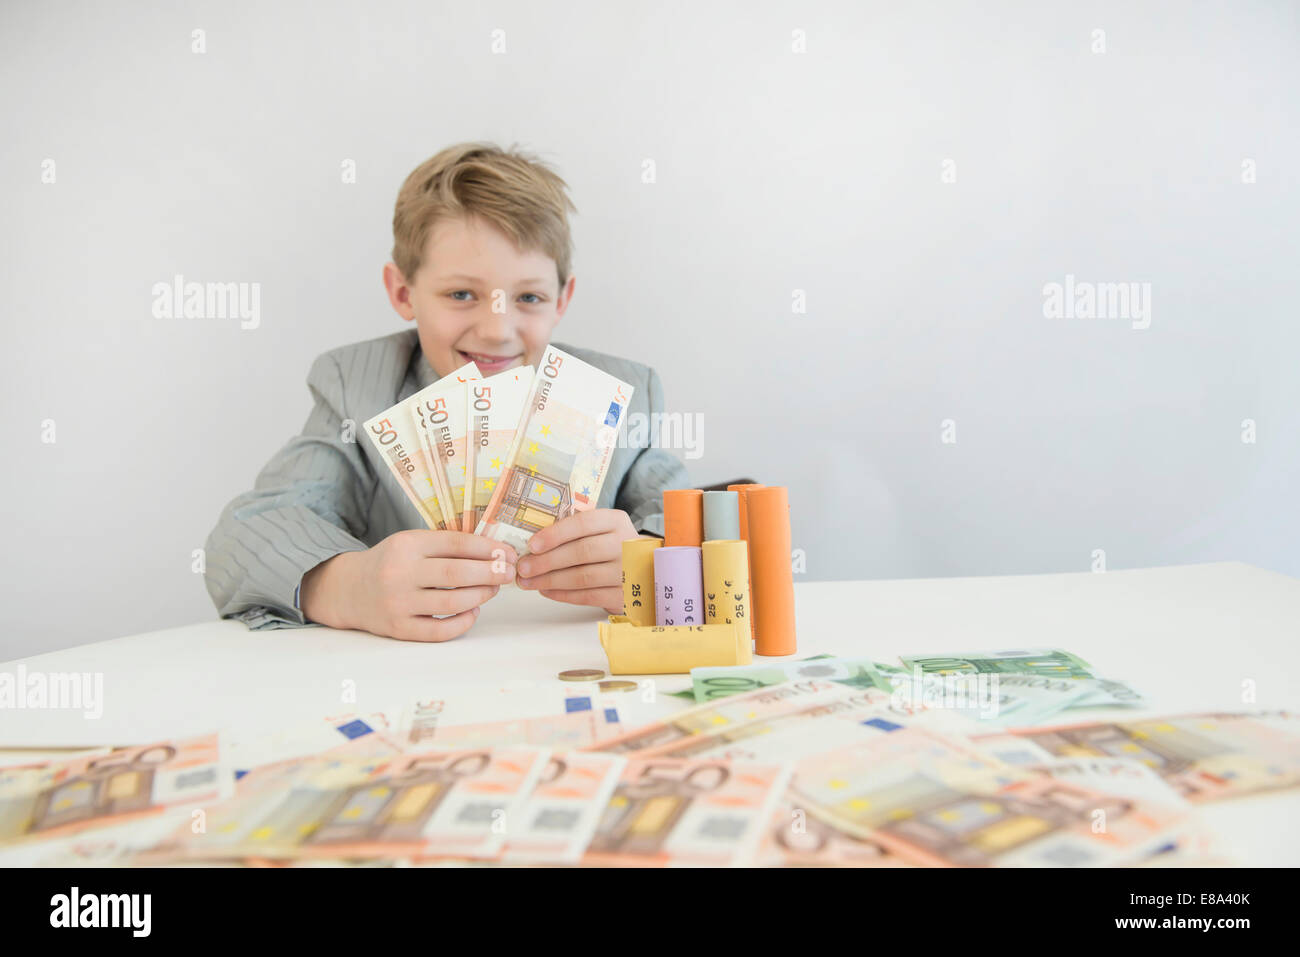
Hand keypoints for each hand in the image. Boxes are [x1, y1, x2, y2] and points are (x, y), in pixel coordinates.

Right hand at [300, 530, 516, 641]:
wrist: (348, 590)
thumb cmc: (390, 562)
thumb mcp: (411, 542)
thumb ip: (445, 545)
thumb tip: (494, 551)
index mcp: (406, 545)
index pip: (456, 544)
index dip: (488, 549)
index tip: (508, 553)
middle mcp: (400, 573)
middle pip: (457, 574)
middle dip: (491, 573)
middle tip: (508, 573)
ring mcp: (398, 603)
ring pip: (452, 603)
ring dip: (481, 596)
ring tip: (493, 590)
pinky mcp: (399, 629)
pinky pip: (440, 631)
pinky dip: (463, 622)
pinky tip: (473, 610)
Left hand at [515, 509, 639, 613]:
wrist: (643, 571)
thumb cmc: (610, 547)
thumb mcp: (600, 530)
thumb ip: (574, 531)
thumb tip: (534, 542)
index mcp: (616, 521)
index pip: (583, 523)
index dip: (555, 534)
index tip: (532, 545)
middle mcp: (625, 544)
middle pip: (581, 552)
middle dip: (547, 561)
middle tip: (523, 567)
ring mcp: (627, 572)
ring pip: (582, 577)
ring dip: (550, 580)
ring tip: (529, 582)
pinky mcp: (623, 595)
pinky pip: (588, 596)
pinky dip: (563, 595)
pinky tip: (547, 591)